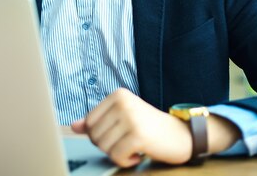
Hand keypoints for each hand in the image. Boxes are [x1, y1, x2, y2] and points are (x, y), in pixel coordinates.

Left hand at [70, 89, 192, 166]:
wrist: (182, 136)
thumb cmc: (150, 128)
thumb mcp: (122, 119)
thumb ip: (98, 121)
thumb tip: (74, 126)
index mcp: (117, 95)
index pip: (89, 122)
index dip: (99, 135)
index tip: (118, 135)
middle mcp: (123, 102)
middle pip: (94, 135)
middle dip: (108, 146)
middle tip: (127, 143)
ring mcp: (131, 118)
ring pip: (104, 147)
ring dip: (118, 154)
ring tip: (133, 147)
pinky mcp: (138, 135)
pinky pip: (116, 156)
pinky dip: (125, 161)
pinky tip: (139, 154)